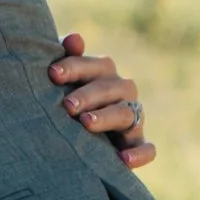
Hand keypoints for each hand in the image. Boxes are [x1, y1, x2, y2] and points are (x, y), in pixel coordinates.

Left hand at [51, 33, 154, 169]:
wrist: (72, 139)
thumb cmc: (63, 98)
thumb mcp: (62, 80)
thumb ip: (67, 59)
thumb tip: (74, 38)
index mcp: (105, 74)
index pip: (97, 66)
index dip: (75, 67)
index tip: (52, 74)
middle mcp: (122, 93)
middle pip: (112, 88)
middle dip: (88, 95)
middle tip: (67, 105)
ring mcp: (132, 119)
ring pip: (126, 114)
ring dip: (107, 118)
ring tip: (86, 123)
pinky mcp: (136, 145)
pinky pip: (147, 149)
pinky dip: (139, 154)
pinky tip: (122, 160)